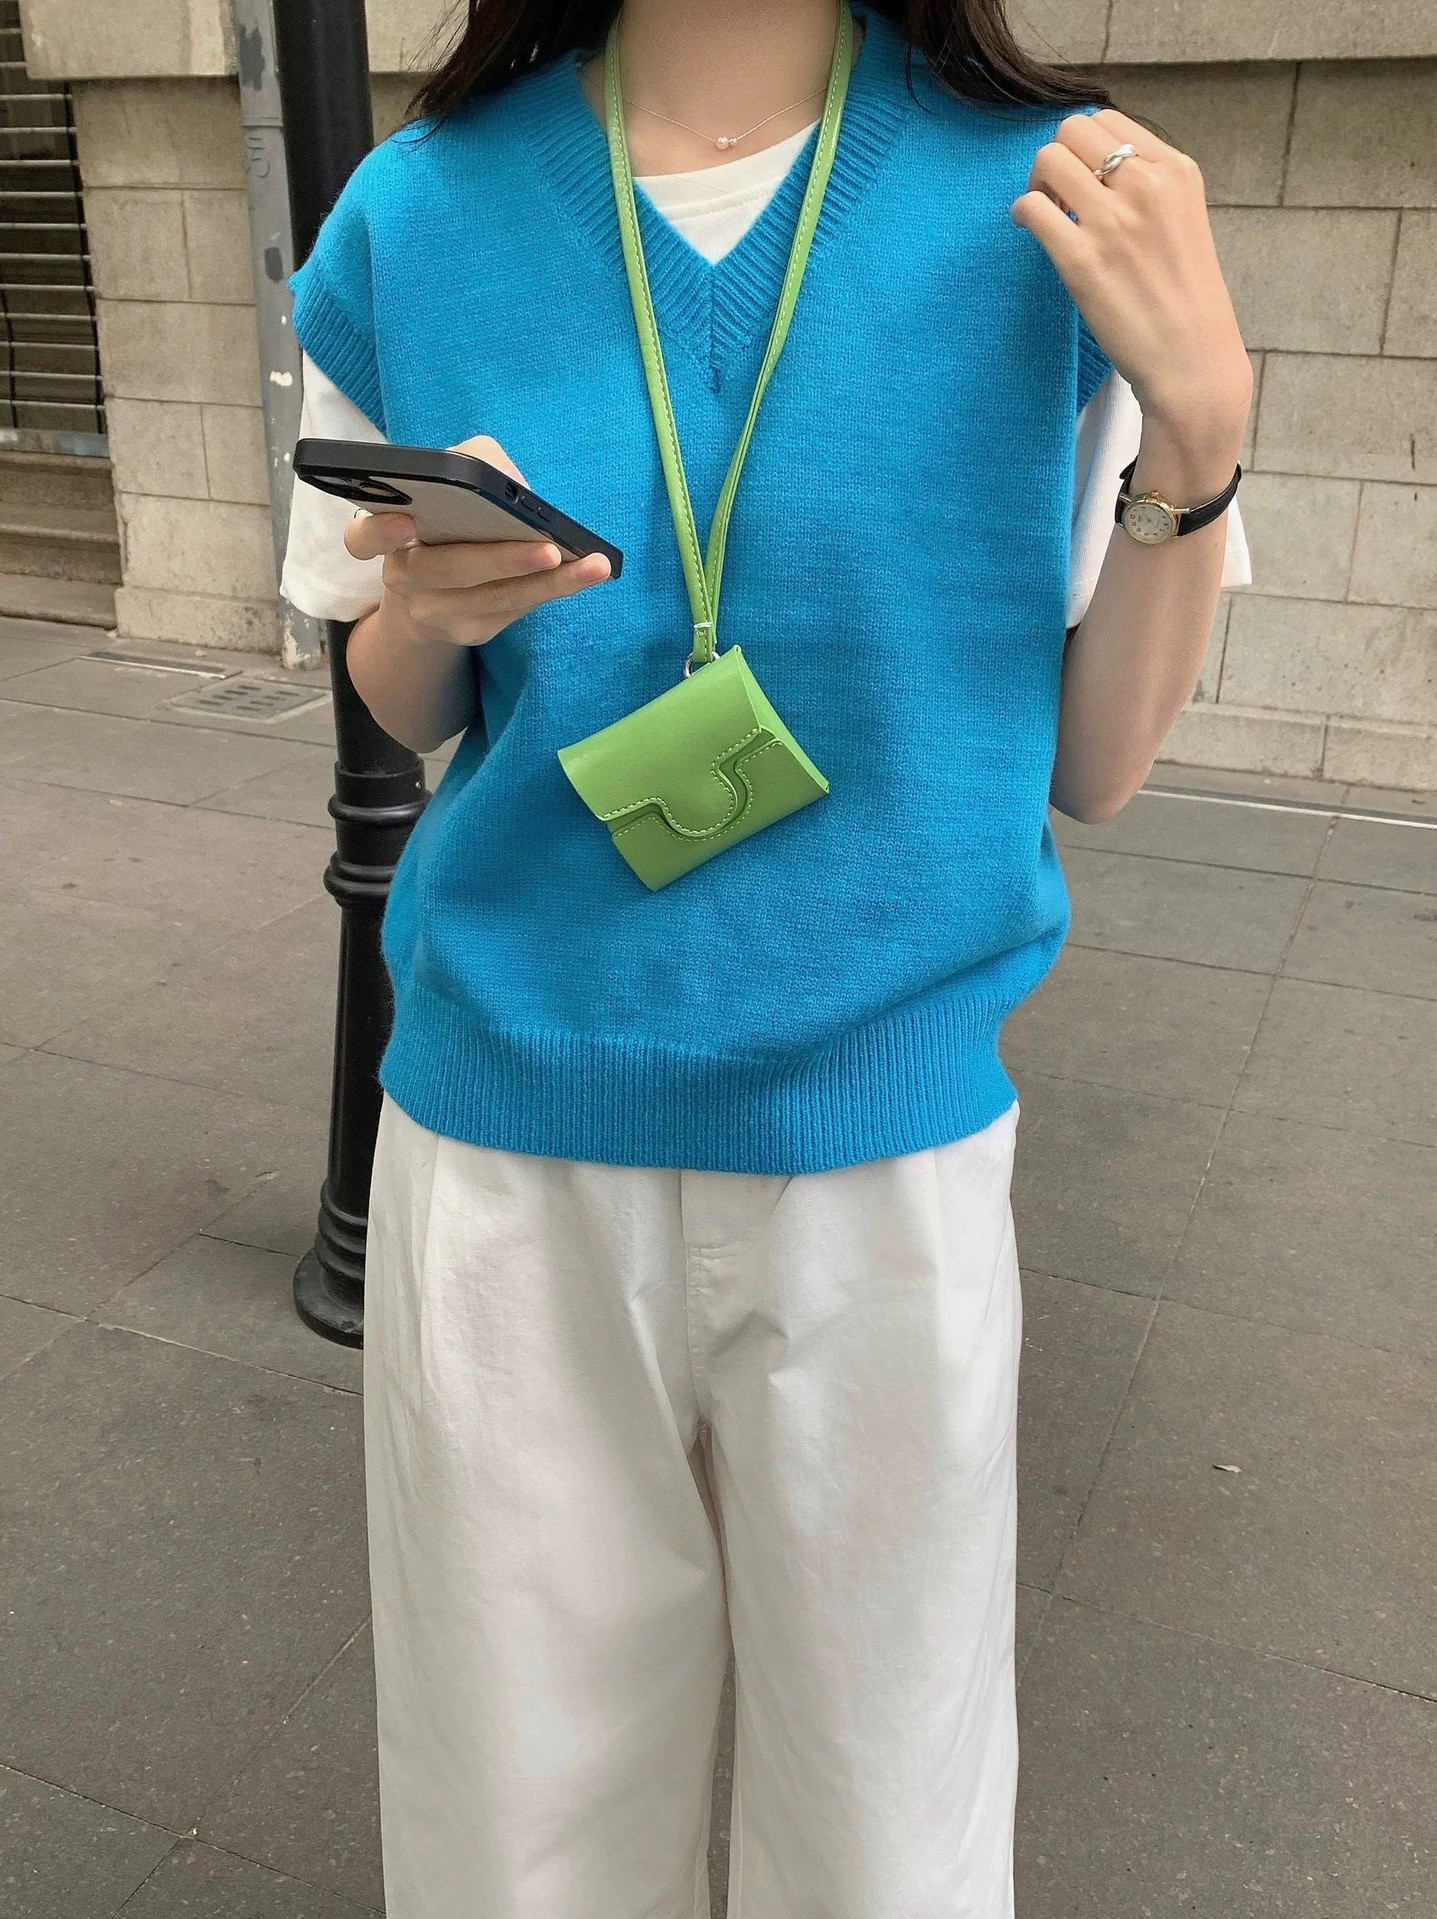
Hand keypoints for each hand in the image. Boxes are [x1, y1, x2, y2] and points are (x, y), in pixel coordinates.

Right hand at [343, 434, 611, 648]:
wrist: (427, 599)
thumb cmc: (441, 525)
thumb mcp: (444, 486)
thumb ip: (471, 465)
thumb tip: (514, 483)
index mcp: (385, 537)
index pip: (362, 539)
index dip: (379, 532)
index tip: (407, 524)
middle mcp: (404, 578)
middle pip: (449, 570)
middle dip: (502, 559)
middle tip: (548, 548)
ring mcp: (437, 612)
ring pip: (494, 598)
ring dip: (548, 582)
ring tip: (592, 565)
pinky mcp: (471, 631)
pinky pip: (514, 611)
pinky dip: (551, 590)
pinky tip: (584, 574)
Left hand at [1011, 110, 1250, 473]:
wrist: (1192, 361)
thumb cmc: (1185, 300)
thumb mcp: (1184, 221)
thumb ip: (1150, 188)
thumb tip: (1098, 167)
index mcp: (1177, 170)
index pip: (1110, 121)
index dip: (1084, 147)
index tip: (1083, 181)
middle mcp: (1147, 185)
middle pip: (1073, 130)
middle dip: (1057, 159)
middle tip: (1058, 197)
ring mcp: (1113, 221)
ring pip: (1048, 160)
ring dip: (1037, 184)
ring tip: (1048, 217)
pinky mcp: (1081, 259)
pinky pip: (1030, 209)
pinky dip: (1022, 214)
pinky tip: (1031, 232)